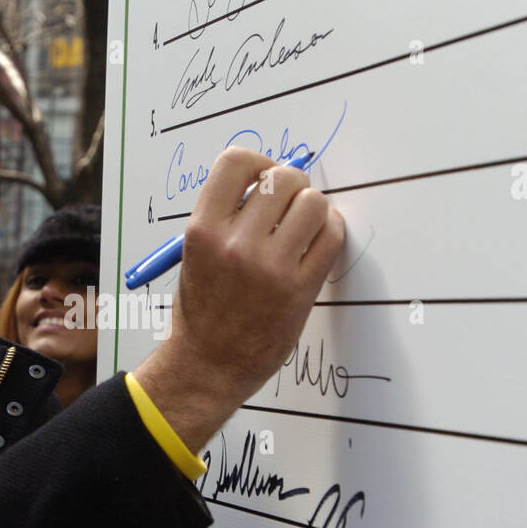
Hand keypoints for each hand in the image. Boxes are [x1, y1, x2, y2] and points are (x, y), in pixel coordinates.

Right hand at [134, 147, 344, 451]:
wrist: (208, 365)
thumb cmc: (202, 308)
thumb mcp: (195, 253)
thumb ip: (226, 216)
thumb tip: (269, 178)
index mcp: (203, 230)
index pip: (237, 162)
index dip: (257, 164)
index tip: (261, 181)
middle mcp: (235, 244)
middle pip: (283, 178)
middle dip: (291, 186)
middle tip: (287, 206)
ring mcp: (270, 267)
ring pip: (313, 203)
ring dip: (313, 208)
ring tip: (302, 226)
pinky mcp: (299, 288)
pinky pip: (331, 236)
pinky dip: (330, 230)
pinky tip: (317, 240)